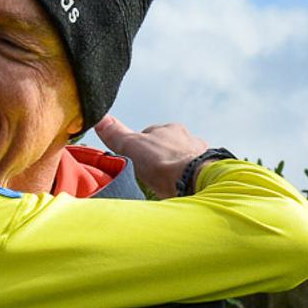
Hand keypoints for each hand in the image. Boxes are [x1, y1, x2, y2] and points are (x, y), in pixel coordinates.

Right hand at [95, 116, 211, 199]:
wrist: (194, 180)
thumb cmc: (164, 163)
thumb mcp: (132, 146)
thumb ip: (117, 134)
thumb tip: (99, 119)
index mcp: (169, 129)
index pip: (150, 134)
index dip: (139, 146)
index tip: (133, 159)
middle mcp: (186, 138)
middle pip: (167, 147)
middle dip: (159, 159)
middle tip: (149, 175)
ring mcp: (199, 154)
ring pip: (182, 159)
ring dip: (174, 169)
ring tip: (165, 184)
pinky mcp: (208, 171)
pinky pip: (194, 174)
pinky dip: (187, 180)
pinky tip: (180, 189)